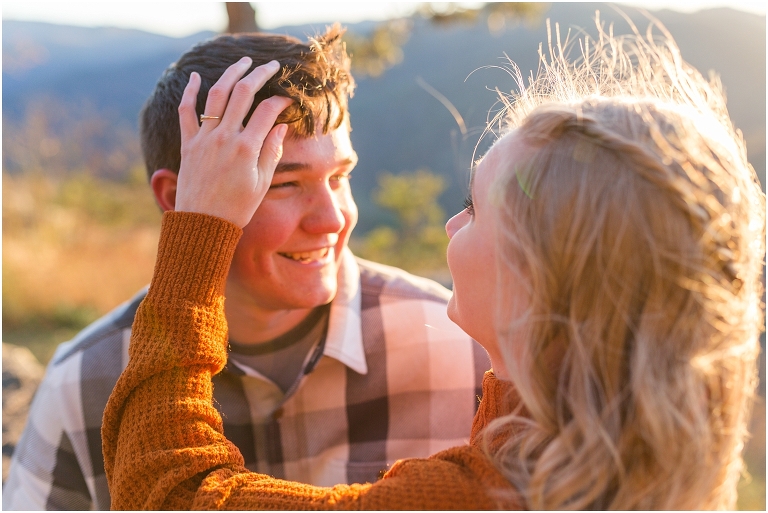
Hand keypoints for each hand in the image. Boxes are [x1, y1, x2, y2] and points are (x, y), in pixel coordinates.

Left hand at [174, 57, 292, 227]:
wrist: (203, 224)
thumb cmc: (237, 208)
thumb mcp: (262, 183)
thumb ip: (271, 152)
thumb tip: (280, 127)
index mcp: (246, 148)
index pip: (267, 111)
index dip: (280, 100)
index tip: (288, 99)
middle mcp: (224, 138)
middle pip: (242, 93)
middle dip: (259, 74)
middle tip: (272, 65)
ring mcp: (204, 138)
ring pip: (216, 94)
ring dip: (231, 74)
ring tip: (243, 63)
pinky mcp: (188, 144)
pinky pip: (186, 112)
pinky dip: (189, 92)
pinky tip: (196, 77)